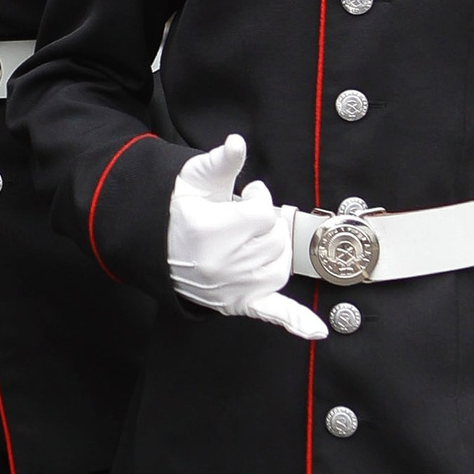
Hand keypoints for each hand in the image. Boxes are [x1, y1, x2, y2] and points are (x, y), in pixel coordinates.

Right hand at [166, 135, 327, 342]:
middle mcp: (223, 264)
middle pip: (274, 239)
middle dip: (264, 224)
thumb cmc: (179, 210)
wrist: (156, 246)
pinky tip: (317, 331)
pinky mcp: (236, 304)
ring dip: (274, 251)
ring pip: (280, 266)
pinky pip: (271, 313)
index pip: (262, 213)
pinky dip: (295, 321)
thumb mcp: (195, 179)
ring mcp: (231, 287)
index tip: (246, 195)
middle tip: (244, 219)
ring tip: (253, 241)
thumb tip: (237, 143)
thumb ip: (221, 161)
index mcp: (212, 232)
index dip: (257, 199)